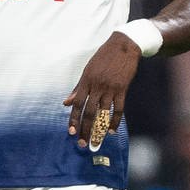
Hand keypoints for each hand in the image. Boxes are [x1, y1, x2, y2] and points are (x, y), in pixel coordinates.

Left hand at [63, 33, 142, 148]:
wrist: (123, 45)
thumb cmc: (104, 58)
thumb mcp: (87, 71)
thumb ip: (78, 88)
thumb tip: (66, 102)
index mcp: (86, 81)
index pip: (77, 104)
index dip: (74, 119)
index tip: (71, 132)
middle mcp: (96, 86)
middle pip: (89, 112)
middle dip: (85, 129)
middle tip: (82, 143)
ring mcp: (110, 88)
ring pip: (103, 113)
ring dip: (99, 129)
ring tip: (96, 141)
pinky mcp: (122, 89)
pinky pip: (118, 109)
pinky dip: (115, 121)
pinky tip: (111, 131)